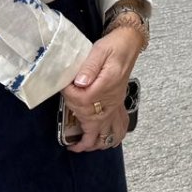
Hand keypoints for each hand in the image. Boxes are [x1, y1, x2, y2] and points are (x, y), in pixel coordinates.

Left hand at [61, 26, 140, 151]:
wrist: (129, 44)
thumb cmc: (114, 47)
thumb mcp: (100, 50)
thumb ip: (89, 67)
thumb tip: (78, 83)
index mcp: (106, 86)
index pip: (82, 100)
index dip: (69, 96)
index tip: (63, 86)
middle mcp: (112, 101)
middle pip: (92, 123)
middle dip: (76, 126)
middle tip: (66, 124)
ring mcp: (116, 106)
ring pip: (108, 133)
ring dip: (94, 143)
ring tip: (80, 147)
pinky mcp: (118, 105)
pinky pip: (119, 128)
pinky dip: (112, 138)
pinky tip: (104, 142)